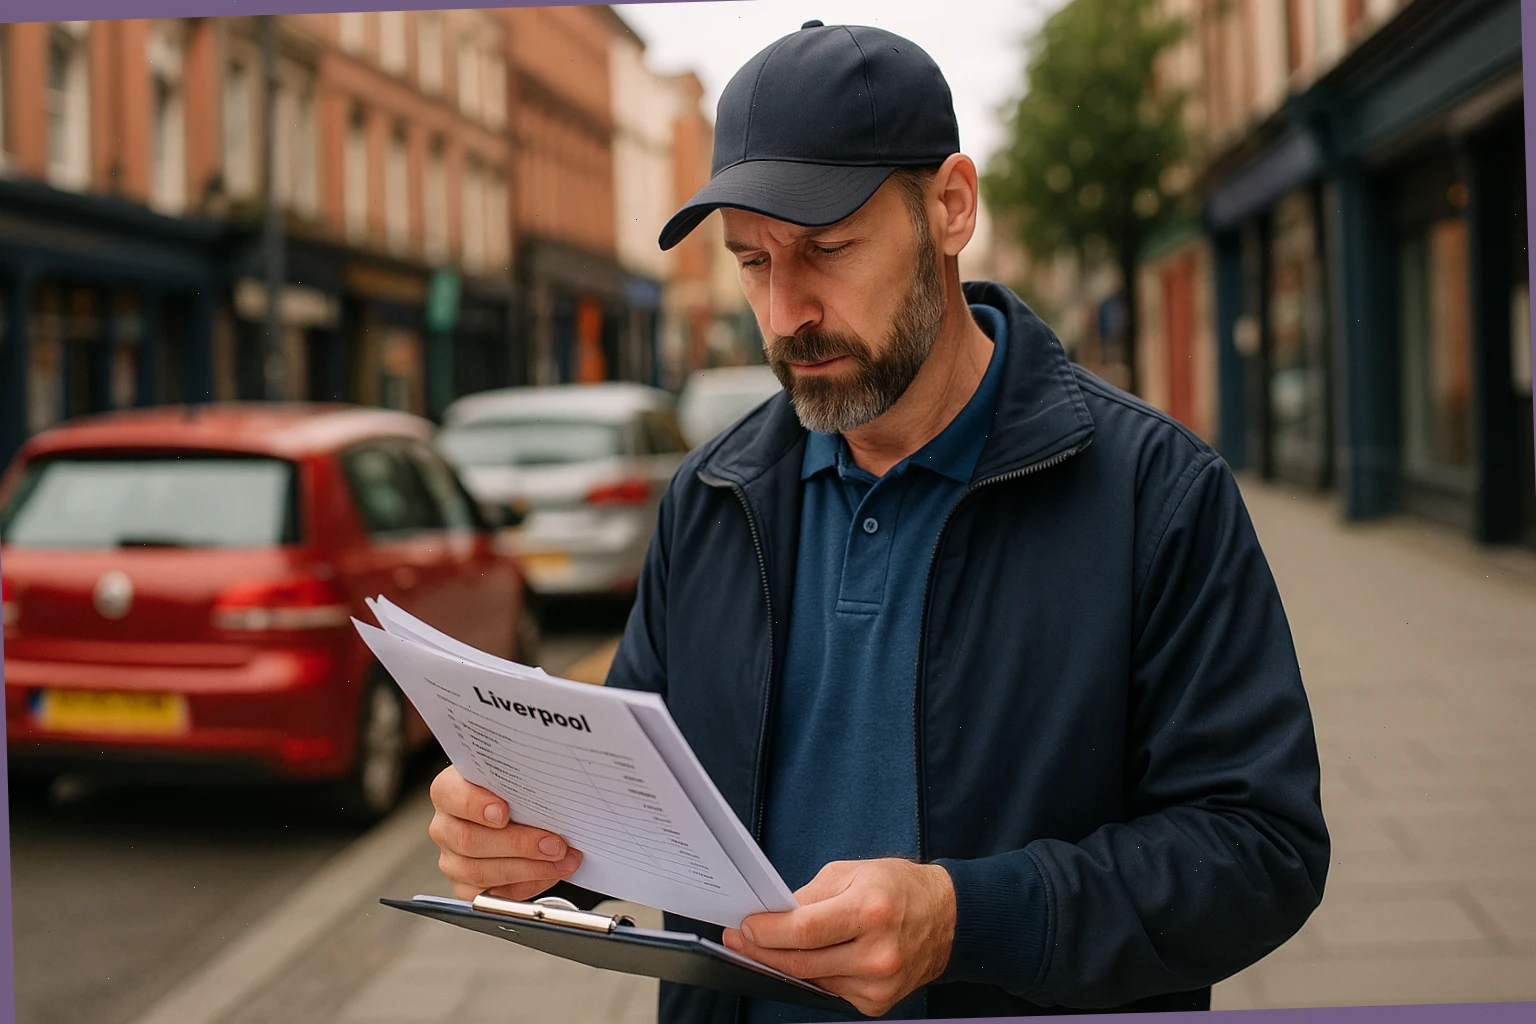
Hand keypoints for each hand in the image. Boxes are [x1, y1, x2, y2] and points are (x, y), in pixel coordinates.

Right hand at [428, 765, 582, 901]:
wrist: (516, 813)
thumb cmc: (514, 793)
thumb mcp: (514, 778)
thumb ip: (521, 782)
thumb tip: (553, 792)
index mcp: (448, 792)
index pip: (450, 795)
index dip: (475, 805)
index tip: (503, 812)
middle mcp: (445, 827)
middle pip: (470, 840)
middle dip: (518, 844)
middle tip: (554, 844)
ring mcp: (453, 860)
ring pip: (481, 872)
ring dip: (529, 869)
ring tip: (562, 860)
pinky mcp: (466, 888)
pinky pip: (492, 895)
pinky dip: (526, 885)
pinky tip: (549, 873)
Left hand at [721, 859, 956, 1017]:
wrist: (949, 918)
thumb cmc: (899, 888)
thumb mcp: (853, 872)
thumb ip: (811, 895)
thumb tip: (773, 914)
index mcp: (871, 911)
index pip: (805, 930)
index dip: (768, 932)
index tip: (744, 926)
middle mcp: (878, 953)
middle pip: (802, 962)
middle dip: (763, 951)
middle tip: (740, 939)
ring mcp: (879, 984)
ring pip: (812, 980)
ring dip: (785, 964)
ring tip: (766, 946)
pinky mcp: (878, 1003)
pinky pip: (831, 991)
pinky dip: (816, 975)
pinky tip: (812, 959)